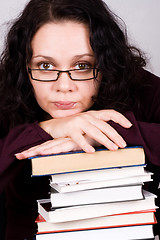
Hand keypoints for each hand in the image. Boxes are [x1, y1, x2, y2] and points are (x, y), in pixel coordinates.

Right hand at [16, 109, 131, 158]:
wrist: (55, 125)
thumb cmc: (73, 126)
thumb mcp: (87, 123)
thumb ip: (98, 126)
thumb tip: (112, 135)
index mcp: (93, 114)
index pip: (110, 113)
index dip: (120, 118)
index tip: (129, 125)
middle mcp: (88, 116)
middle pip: (105, 125)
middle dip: (115, 135)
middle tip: (123, 144)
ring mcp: (79, 122)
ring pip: (95, 131)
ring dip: (105, 140)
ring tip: (113, 148)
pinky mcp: (70, 129)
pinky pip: (79, 138)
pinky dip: (85, 145)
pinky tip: (91, 151)